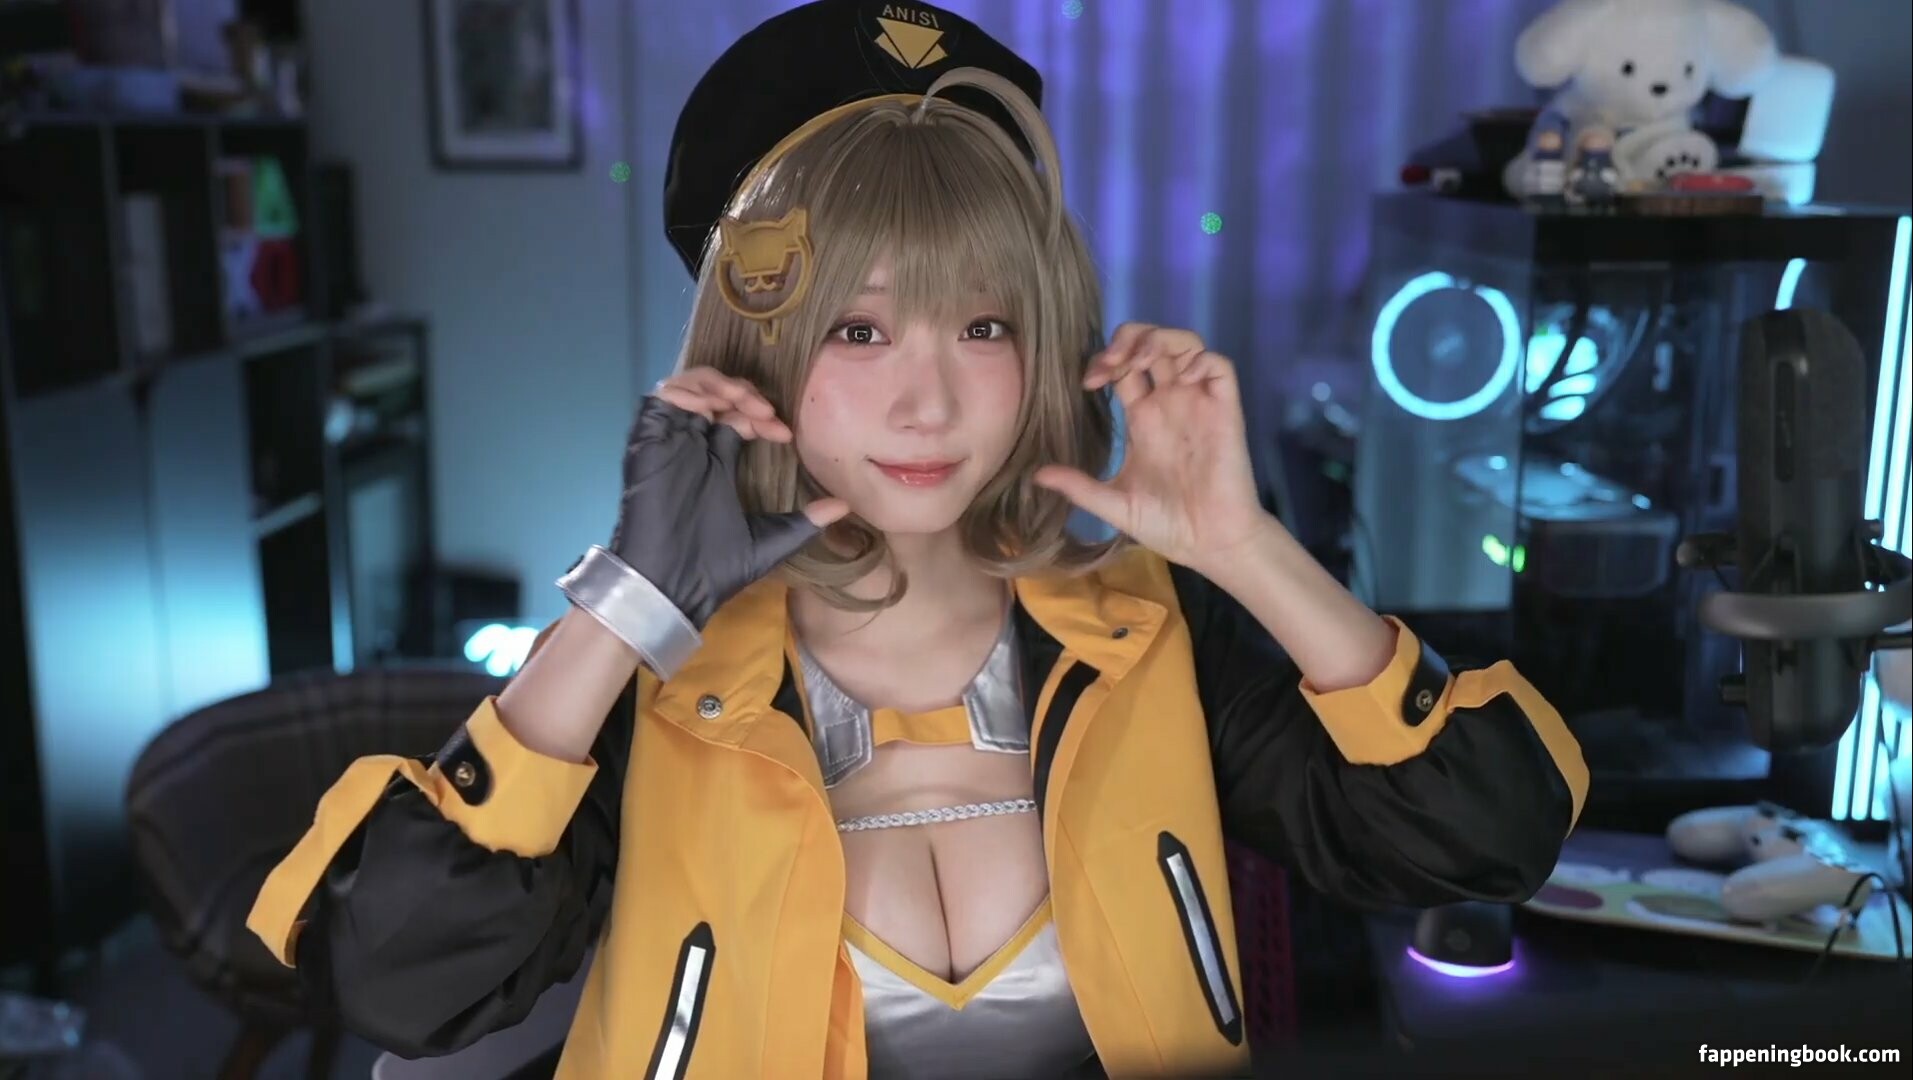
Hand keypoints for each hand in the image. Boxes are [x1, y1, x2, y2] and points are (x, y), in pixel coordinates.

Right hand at [612, 368, 847, 627]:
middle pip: (715, 394)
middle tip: (766, 410)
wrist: (675, 586)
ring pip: (689, 388)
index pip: (738, 417)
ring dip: (718, 385)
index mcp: (718, 460)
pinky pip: (660, 399)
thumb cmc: (716, 566)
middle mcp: (693, 445)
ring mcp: (670, 442)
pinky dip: (686, 391)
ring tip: (743, 401)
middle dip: (743, 392)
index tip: (786, 435)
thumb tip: (846, 506)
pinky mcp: (647, 443)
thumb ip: (806, 521)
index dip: (763, 415)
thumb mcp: (771, 540)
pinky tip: (712, 406)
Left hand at [1032, 324, 1273, 574]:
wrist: (1209, 544)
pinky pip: (1218, 365)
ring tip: (1141, 361)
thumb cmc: (1167, 525)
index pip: (1123, 368)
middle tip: (1111, 364)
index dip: (1104, 361)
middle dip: (1128, 339)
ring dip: (1160, 339)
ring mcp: (1198, 403)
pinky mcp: (1225, 409)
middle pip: (1152, 343)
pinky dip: (1200, 360)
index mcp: (1143, 418)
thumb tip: (1036, 476)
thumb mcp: (1113, 503)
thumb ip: (1078, 487)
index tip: (1089, 382)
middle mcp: (1170, 402)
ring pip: (1185, 344)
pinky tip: (1182, 378)